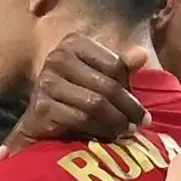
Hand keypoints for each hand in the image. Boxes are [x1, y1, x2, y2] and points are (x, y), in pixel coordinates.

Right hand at [9, 35, 149, 148]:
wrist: (39, 115)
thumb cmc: (74, 91)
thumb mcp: (97, 73)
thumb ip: (120, 65)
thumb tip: (142, 54)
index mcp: (74, 44)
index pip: (115, 64)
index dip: (131, 88)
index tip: (141, 108)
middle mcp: (57, 58)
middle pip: (107, 85)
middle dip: (128, 108)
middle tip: (142, 123)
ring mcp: (47, 82)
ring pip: (95, 104)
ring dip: (116, 121)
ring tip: (126, 131)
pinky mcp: (42, 107)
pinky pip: (80, 119)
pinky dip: (98, 130)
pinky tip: (108, 136)